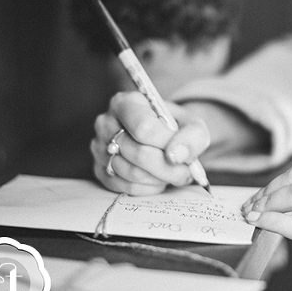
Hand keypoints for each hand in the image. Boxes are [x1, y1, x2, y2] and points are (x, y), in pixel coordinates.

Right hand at [91, 92, 209, 194]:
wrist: (160, 138)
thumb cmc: (174, 129)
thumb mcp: (192, 125)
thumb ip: (192, 136)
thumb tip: (177, 156)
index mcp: (126, 103)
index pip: (144, 128)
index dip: (168, 145)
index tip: (184, 153)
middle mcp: (106, 123)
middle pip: (138, 153)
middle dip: (168, 167)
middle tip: (186, 171)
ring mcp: (99, 148)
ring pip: (131, 173)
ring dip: (160, 179)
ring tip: (173, 174)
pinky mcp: (100, 170)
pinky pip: (125, 187)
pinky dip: (148, 188)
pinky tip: (158, 179)